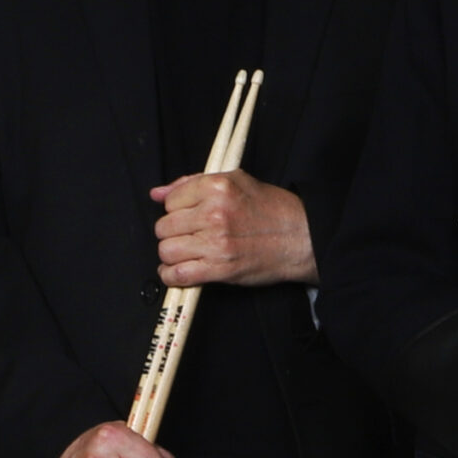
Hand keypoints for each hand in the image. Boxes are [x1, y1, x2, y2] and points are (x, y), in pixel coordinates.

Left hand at [152, 169, 315, 285]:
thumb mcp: (235, 181)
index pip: (170, 200)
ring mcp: (216, 242)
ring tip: (185, 253)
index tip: (188, 216)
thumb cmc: (270, 209)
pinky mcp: (220, 268)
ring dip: (171, 255)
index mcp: (216, 187)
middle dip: (171, 233)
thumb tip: (157, 193)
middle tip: (188, 236)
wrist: (300, 237)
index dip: (176, 210)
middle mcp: (214, 213)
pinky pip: (178, 274)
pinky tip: (178, 271)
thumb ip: (192, 184)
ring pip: (167, 251)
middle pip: (164, 227)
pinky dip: (172, 276)